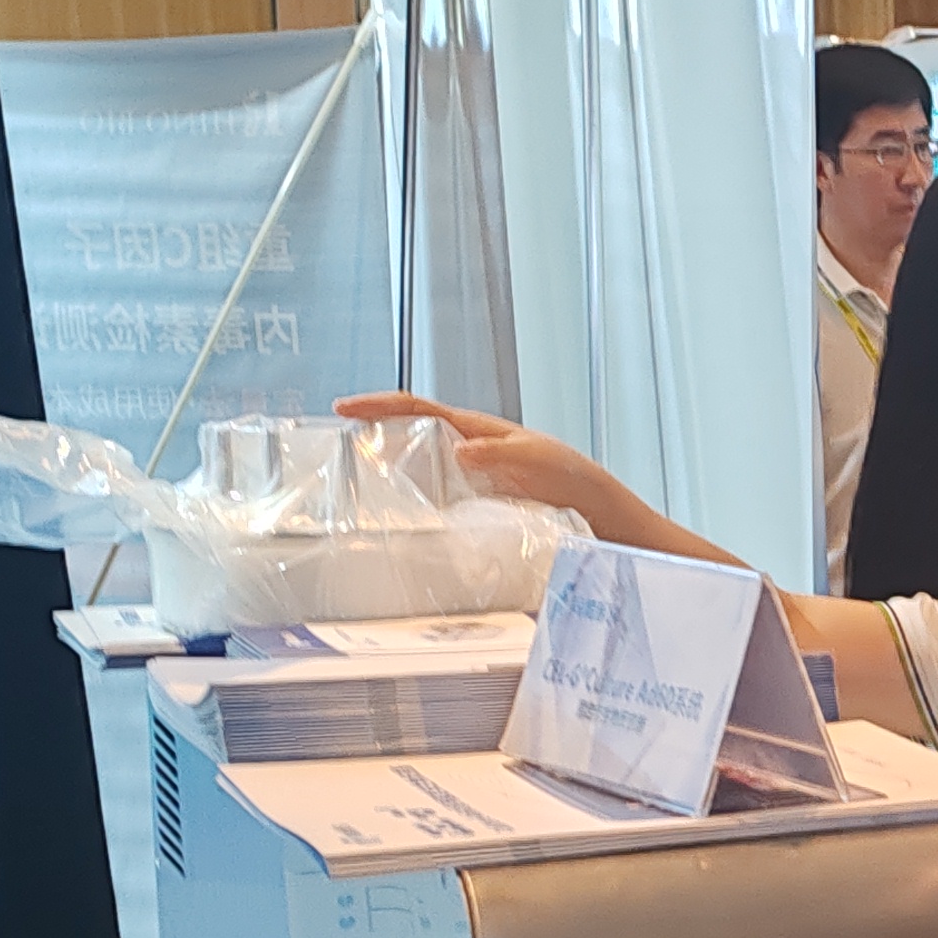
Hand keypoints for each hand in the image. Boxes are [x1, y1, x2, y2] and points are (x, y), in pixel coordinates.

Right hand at [335, 391, 656, 540]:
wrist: (605, 525)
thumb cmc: (581, 486)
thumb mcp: (546, 463)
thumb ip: (506, 455)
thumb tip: (461, 448)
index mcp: (481, 432)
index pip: (422, 408)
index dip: (381, 406)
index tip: (343, 409)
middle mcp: (470, 455)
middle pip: (409, 437)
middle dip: (370, 438)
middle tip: (332, 454)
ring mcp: (471, 484)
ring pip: (417, 474)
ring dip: (385, 479)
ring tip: (350, 494)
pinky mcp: (475, 514)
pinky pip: (433, 508)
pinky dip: (411, 512)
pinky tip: (396, 530)